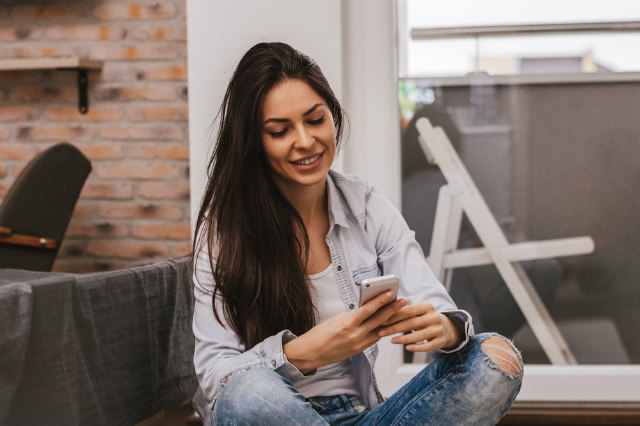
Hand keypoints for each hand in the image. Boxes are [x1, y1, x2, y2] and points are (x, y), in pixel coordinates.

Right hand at [284, 291, 406, 372]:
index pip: (368, 309)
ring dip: (390, 321)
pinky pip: (373, 339)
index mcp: (347, 323)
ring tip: (400, 313)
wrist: (311, 353)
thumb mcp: (335, 319)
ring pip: (379, 331)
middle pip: (379, 320)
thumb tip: (365, 310)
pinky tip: (387, 326)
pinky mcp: (358, 350)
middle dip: (393, 310)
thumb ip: (352, 315)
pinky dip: (380, 331)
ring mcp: (358, 344)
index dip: (381, 300)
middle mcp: (355, 334)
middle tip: (403, 301)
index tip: (390, 293)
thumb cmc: (319, 334)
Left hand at [377, 303, 459, 351]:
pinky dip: (417, 347)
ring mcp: (439, 329)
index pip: (408, 311)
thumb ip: (405, 311)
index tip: (381, 320)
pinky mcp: (442, 341)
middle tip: (381, 332)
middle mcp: (434, 317)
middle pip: (412, 323)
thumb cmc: (426, 320)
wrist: (448, 329)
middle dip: (394, 328)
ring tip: (391, 340)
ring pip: (419, 335)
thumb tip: (382, 310)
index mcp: (427, 307)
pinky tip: (407, 348)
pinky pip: (428, 346)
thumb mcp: (419, 313)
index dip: (394, 316)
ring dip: (403, 339)